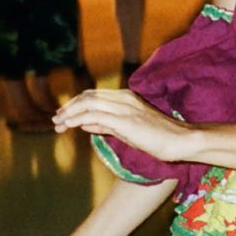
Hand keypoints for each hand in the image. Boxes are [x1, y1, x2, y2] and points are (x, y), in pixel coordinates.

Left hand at [54, 88, 188, 158]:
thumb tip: (85, 124)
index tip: (64, 115)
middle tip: (56, 119)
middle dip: (69, 107)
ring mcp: (124, 108)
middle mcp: (123, 98)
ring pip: (88, 103)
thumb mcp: (128, 130)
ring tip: (58, 124)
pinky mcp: (124, 120)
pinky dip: (78, 119)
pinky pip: (94, 115)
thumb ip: (106, 125)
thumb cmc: (158, 138)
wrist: (179, 140)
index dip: (76, 103)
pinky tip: (69, 126)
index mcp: (126, 98)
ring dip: (70, 113)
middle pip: (88, 96)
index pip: (94, 95)